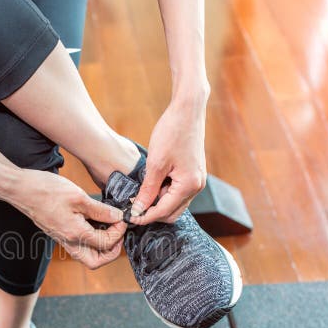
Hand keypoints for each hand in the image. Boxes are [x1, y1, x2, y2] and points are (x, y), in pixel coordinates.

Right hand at [7, 169, 126, 268]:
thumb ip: (101, 210)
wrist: (21, 189)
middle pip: (96, 262)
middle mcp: (69, 242)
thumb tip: (118, 217)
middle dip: (111, 251)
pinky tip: (95, 221)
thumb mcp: (79, 197)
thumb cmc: (46, 190)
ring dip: (101, 247)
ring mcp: (63, 239)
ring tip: (108, 227)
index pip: (106, 243)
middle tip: (118, 233)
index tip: (122, 217)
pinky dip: (91, 239)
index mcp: (75, 234)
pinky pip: (79, 245)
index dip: (119, 232)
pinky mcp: (59, 233)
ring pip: (87, 256)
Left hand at [129, 93, 208, 224]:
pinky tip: (151, 183)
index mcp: (189, 185)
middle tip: (133, 206)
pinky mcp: (194, 174)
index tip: (129, 217)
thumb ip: (148, 190)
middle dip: (153, 212)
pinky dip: (164, 192)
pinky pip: (178, 192)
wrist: (187, 110)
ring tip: (140, 192)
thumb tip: (139, 209)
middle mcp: (197, 186)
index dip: (145, 216)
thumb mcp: (155, 163)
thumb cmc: (172, 132)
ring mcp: (197, 180)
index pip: (164, 211)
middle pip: (172, 212)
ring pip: (175, 203)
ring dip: (158, 202)